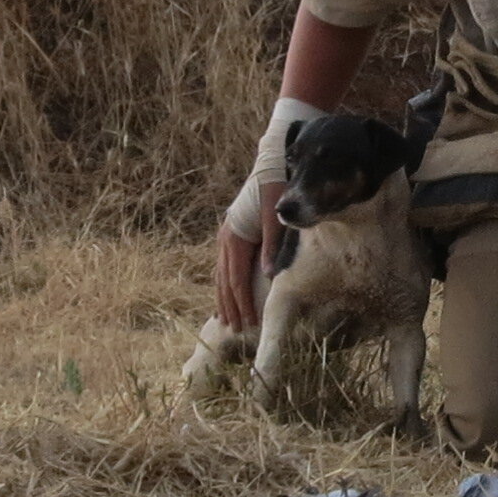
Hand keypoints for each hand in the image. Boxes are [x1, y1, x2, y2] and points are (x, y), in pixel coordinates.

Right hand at [211, 186, 279, 328]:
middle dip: (230, 306)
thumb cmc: (276, 191)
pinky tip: (225, 292)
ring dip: (223, 297)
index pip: (237, 280)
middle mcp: (226, 239)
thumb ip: (272, 246)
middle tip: (234, 329)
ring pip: (220, 274)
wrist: (269, 167)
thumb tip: (268, 275)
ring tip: (224, 318)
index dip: (242, 303)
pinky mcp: (231, 233)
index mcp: (235, 238)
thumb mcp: (277, 217)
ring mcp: (226, 236)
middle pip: (225, 281)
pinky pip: (224, 265)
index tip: (247, 323)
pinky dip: (223, 282)